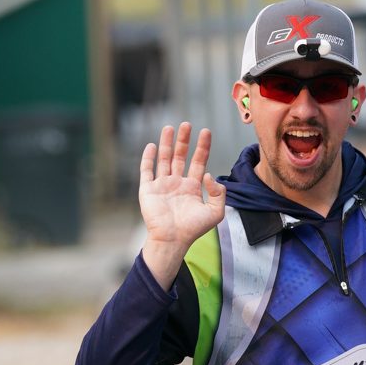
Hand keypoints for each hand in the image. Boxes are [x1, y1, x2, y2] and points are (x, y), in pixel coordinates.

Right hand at [139, 123, 225, 285]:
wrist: (172, 240)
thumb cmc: (193, 229)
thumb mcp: (216, 213)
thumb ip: (219, 194)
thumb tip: (210, 174)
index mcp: (192, 188)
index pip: (198, 162)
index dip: (203, 147)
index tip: (206, 132)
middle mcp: (176, 184)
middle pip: (180, 156)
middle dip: (184, 141)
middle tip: (187, 124)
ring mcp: (161, 186)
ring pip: (164, 159)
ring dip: (167, 143)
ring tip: (170, 127)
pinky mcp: (148, 190)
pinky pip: (146, 170)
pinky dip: (148, 158)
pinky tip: (152, 146)